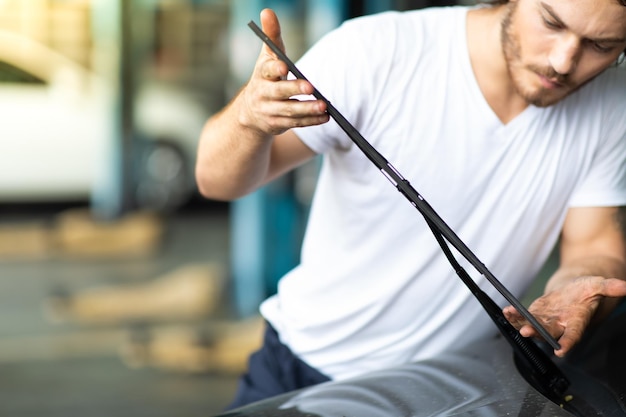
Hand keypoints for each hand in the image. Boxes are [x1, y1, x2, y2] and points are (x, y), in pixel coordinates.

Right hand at [239, 9, 328, 135]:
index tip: (284, 66)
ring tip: (324, 106)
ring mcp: (269, 111)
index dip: (275, 68)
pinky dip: (311, 121)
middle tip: (311, 87)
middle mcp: (262, 94)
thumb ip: (271, 36)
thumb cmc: (266, 77)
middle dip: (294, 90)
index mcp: (261, 75)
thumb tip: (267, 11)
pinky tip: (325, 117)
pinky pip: (296, 123)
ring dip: (307, 109)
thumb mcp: (266, 56)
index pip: (266, 70)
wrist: (251, 112)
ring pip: (289, 111)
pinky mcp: (277, 125)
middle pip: (279, 93)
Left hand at [503, 276, 625, 356]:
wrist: (574, 290)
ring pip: (533, 326)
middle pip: (548, 332)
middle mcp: (561, 325)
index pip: (574, 335)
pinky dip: (515, 316)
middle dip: (537, 333)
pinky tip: (507, 311)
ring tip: (511, 316)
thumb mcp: (598, 285)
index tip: (561, 350)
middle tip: (527, 332)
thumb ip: (610, 287)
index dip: (568, 342)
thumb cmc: (586, 290)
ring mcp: (546, 321)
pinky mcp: (535, 315)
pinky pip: (523, 318)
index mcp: (578, 322)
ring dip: (520, 323)